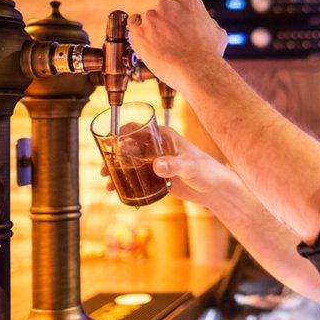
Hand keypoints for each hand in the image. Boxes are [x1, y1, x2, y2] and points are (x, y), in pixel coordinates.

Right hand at [101, 126, 238, 208]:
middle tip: (104, 168)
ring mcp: (156, 162)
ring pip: (131, 163)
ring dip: (117, 171)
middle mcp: (158, 147)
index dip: (121, 133)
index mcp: (164, 136)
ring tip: (107, 182)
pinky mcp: (157, 176)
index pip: (138, 129)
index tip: (109, 141)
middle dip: (114, 156)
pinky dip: (126, 182)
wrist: (215, 189)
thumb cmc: (207, 171)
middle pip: (129, 147)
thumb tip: (157, 165)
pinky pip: (137, 177)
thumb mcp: (189, 167)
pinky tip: (117, 190)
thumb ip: (174, 165)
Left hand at [128, 0, 226, 91]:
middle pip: (163, 9)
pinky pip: (133, 26)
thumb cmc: (211, 55)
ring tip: (162, 48)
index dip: (180, 17)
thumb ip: (208, 23)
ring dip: (153, 30)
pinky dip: (138, 33)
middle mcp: (168, 4)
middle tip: (172, 40)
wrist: (197, 71)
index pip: (180, 3)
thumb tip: (206, 23)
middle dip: (166, 22)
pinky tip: (145, 42)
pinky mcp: (139, 31)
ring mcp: (151, 17)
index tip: (181, 28)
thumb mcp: (219, 33)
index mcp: (189, 0)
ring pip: (148, 20)